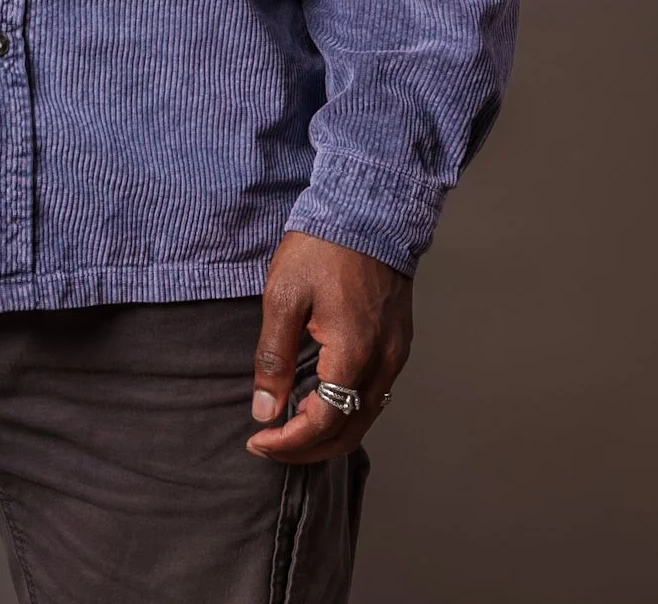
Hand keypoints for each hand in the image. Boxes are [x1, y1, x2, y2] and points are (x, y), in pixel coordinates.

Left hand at [245, 231, 411, 463]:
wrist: (367, 209)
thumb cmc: (322, 247)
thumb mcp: (283, 297)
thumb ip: (274, 358)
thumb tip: (264, 410)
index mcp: (353, 354)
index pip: (323, 423)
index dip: (289, 442)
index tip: (258, 441)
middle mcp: (383, 363)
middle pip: (349, 432)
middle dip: (308, 448)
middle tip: (270, 446)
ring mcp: (396, 354)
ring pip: (366, 417)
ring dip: (329, 432)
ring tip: (290, 430)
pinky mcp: (399, 342)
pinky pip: (375, 394)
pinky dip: (348, 410)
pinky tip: (321, 401)